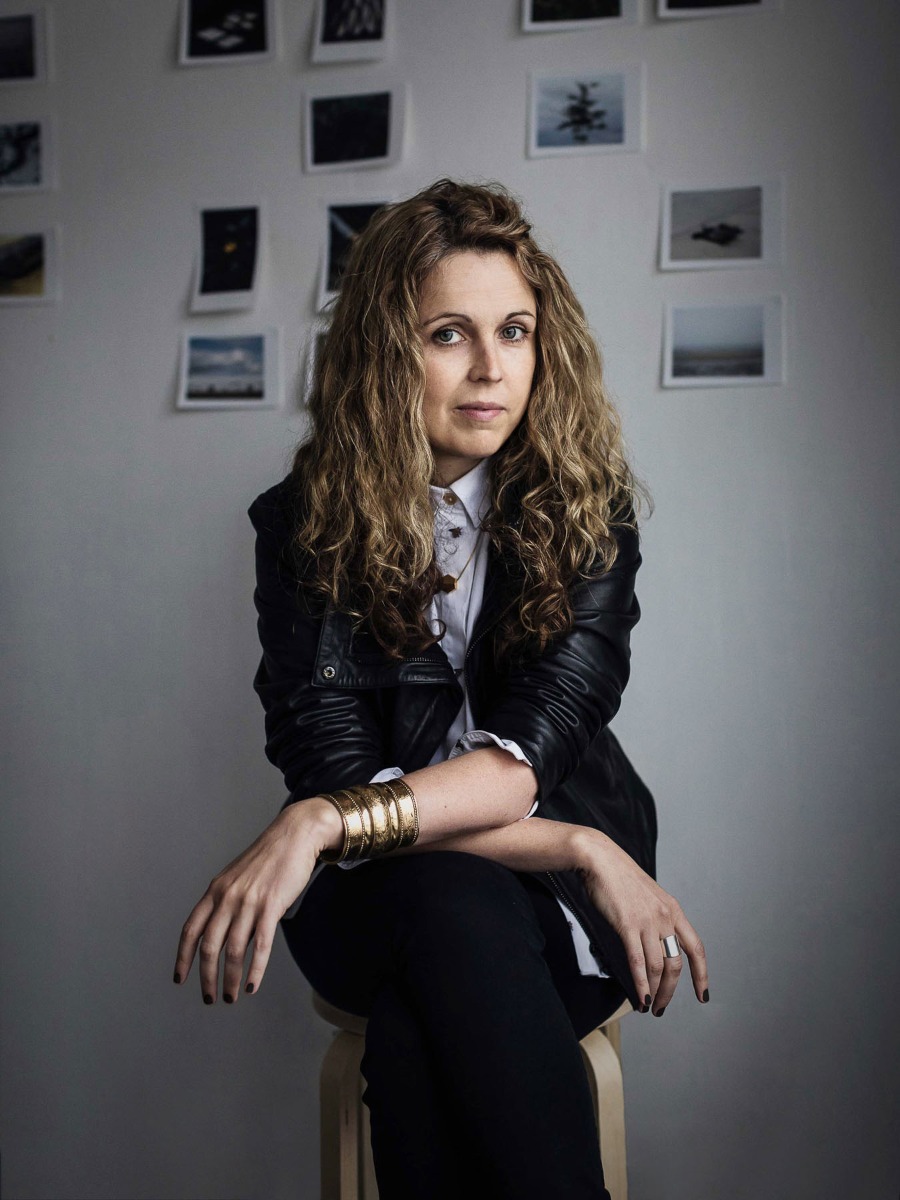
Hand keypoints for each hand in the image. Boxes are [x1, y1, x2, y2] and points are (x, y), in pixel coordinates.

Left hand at [173, 796, 341, 1004]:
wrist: (294, 835)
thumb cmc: (268, 859)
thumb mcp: (237, 878)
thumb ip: (227, 905)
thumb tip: (224, 938)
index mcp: (215, 891)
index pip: (190, 930)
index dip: (182, 958)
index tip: (179, 979)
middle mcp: (227, 897)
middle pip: (209, 947)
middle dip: (206, 977)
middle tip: (209, 998)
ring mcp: (248, 902)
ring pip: (233, 951)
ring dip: (229, 979)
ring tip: (230, 997)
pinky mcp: (271, 906)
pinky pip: (260, 946)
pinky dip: (255, 970)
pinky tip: (251, 986)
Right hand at [573, 828, 708, 1016]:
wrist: (599, 859)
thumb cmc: (618, 878)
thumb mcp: (646, 897)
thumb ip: (653, 919)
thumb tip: (650, 945)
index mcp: (673, 910)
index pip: (695, 948)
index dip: (701, 974)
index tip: (703, 994)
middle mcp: (665, 917)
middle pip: (676, 964)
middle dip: (671, 991)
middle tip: (661, 1007)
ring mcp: (647, 921)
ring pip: (659, 967)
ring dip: (655, 992)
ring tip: (649, 1006)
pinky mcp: (627, 925)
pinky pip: (638, 962)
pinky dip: (641, 984)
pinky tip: (640, 998)